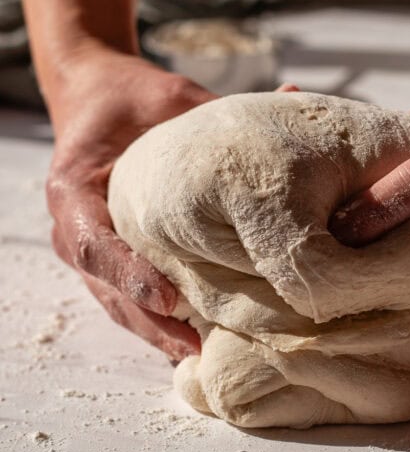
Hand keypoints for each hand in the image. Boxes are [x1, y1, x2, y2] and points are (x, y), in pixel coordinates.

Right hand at [47, 48, 215, 359]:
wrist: (100, 98)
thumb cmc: (132, 98)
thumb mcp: (167, 97)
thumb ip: (216, 108)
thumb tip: (293, 97)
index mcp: (74, 188)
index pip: (93, 242)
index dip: (129, 273)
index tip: (169, 297)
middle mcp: (76, 226)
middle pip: (105, 289)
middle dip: (148, 322)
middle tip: (192, 345)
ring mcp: (92, 250)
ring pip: (118, 304)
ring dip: (156, 331)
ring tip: (199, 353)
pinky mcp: (113, 260)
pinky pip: (133, 297)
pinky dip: (162, 320)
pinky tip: (199, 340)